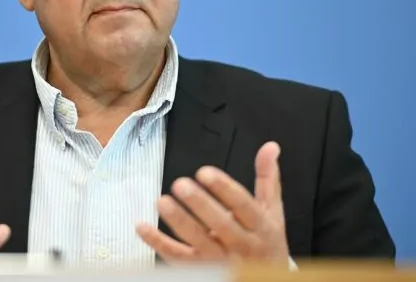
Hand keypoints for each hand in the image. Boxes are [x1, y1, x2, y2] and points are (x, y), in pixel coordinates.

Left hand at [137, 142, 288, 263]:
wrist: (268, 280)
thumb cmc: (266, 241)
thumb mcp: (272, 210)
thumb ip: (267, 178)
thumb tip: (270, 147)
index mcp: (259, 225)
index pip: (242, 205)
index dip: (224, 188)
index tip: (205, 172)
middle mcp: (241, 244)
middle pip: (220, 225)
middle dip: (200, 204)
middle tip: (181, 184)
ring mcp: (220, 260)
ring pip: (198, 242)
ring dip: (179, 222)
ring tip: (162, 201)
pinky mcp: (201, 269)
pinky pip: (178, 257)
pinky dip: (158, 243)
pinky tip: (142, 227)